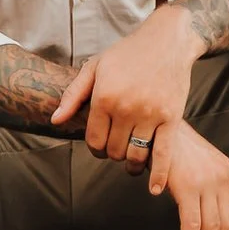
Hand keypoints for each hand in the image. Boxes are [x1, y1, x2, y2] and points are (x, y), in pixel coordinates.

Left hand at [50, 5, 201, 164]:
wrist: (168, 40)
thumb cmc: (128, 53)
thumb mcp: (95, 67)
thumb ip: (73, 95)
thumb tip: (55, 121)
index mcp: (104, 96)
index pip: (94, 140)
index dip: (95, 148)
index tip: (100, 144)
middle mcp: (126, 107)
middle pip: (114, 151)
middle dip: (113, 153)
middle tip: (117, 147)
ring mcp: (151, 114)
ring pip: (136, 155)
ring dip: (132, 163)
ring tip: (132, 160)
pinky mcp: (172, 118)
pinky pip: (164, 153)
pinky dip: (159, 174)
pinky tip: (154, 189)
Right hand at [145, 120, 228, 229]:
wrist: (158, 129)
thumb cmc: (176, 149)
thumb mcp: (203, 164)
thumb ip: (211, 187)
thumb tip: (212, 217)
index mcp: (228, 174)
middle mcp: (221, 179)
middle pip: (227, 225)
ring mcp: (205, 183)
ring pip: (212, 228)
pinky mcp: (187, 187)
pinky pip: (192, 224)